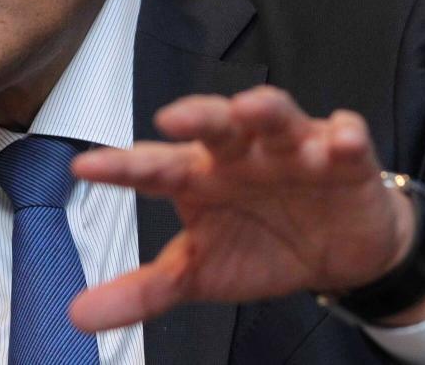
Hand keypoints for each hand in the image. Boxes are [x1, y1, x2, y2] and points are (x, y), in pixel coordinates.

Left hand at [69, 85, 416, 331]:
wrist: (339, 254)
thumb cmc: (262, 246)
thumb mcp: (199, 272)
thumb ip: (142, 290)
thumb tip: (77, 315)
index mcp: (201, 175)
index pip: (155, 166)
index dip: (122, 166)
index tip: (86, 168)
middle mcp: (242, 152)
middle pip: (216, 125)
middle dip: (197, 117)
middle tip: (172, 119)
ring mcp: (293, 148)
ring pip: (277, 117)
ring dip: (266, 110)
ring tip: (251, 109)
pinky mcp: (345, 155)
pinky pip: (346, 137)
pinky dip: (345, 137)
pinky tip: (340, 142)